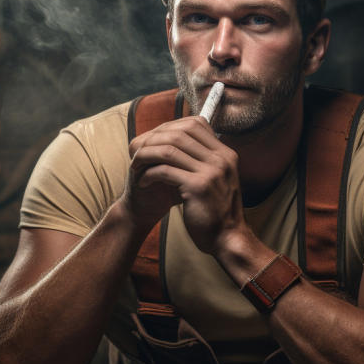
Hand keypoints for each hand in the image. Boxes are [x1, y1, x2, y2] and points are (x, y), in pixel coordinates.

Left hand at [126, 116, 247, 254]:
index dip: (169, 128)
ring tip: (136, 166)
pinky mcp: (198, 187)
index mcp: (225, 154)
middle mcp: (221, 159)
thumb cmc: (215, 210)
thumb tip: (177, 141)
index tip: (153, 140)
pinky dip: (149, 174)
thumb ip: (204, 161)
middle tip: (137, 152)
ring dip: (147, 156)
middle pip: (179, 133)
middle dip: (153, 140)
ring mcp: (211, 172)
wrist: (227, 238)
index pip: (195, 124)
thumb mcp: (217, 179)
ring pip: (169, 150)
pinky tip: (143, 182)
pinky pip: (165, 171)